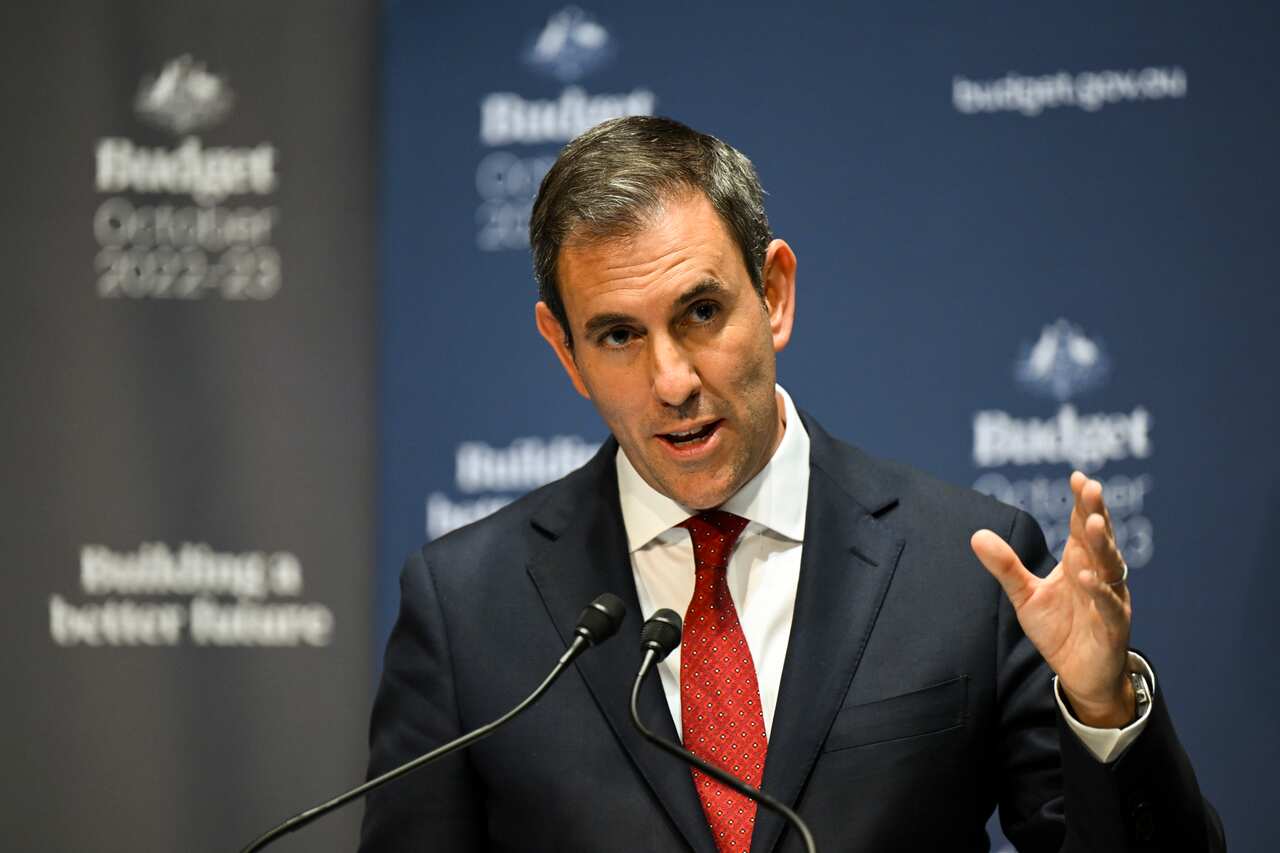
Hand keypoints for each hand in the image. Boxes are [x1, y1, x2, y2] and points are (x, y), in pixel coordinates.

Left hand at [971, 472, 1135, 727]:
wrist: (1080, 675)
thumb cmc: (1059, 630)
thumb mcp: (1026, 595)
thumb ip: (1006, 566)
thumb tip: (977, 535)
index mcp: (1080, 563)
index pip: (1082, 526)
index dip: (1082, 502)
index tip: (1077, 477)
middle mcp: (1099, 575)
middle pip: (1099, 539)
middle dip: (1096, 513)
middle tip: (1091, 487)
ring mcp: (1110, 599)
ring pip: (1110, 567)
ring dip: (1102, 545)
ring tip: (1092, 524)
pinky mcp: (1112, 627)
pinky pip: (1107, 606)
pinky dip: (1099, 592)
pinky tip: (1087, 578)